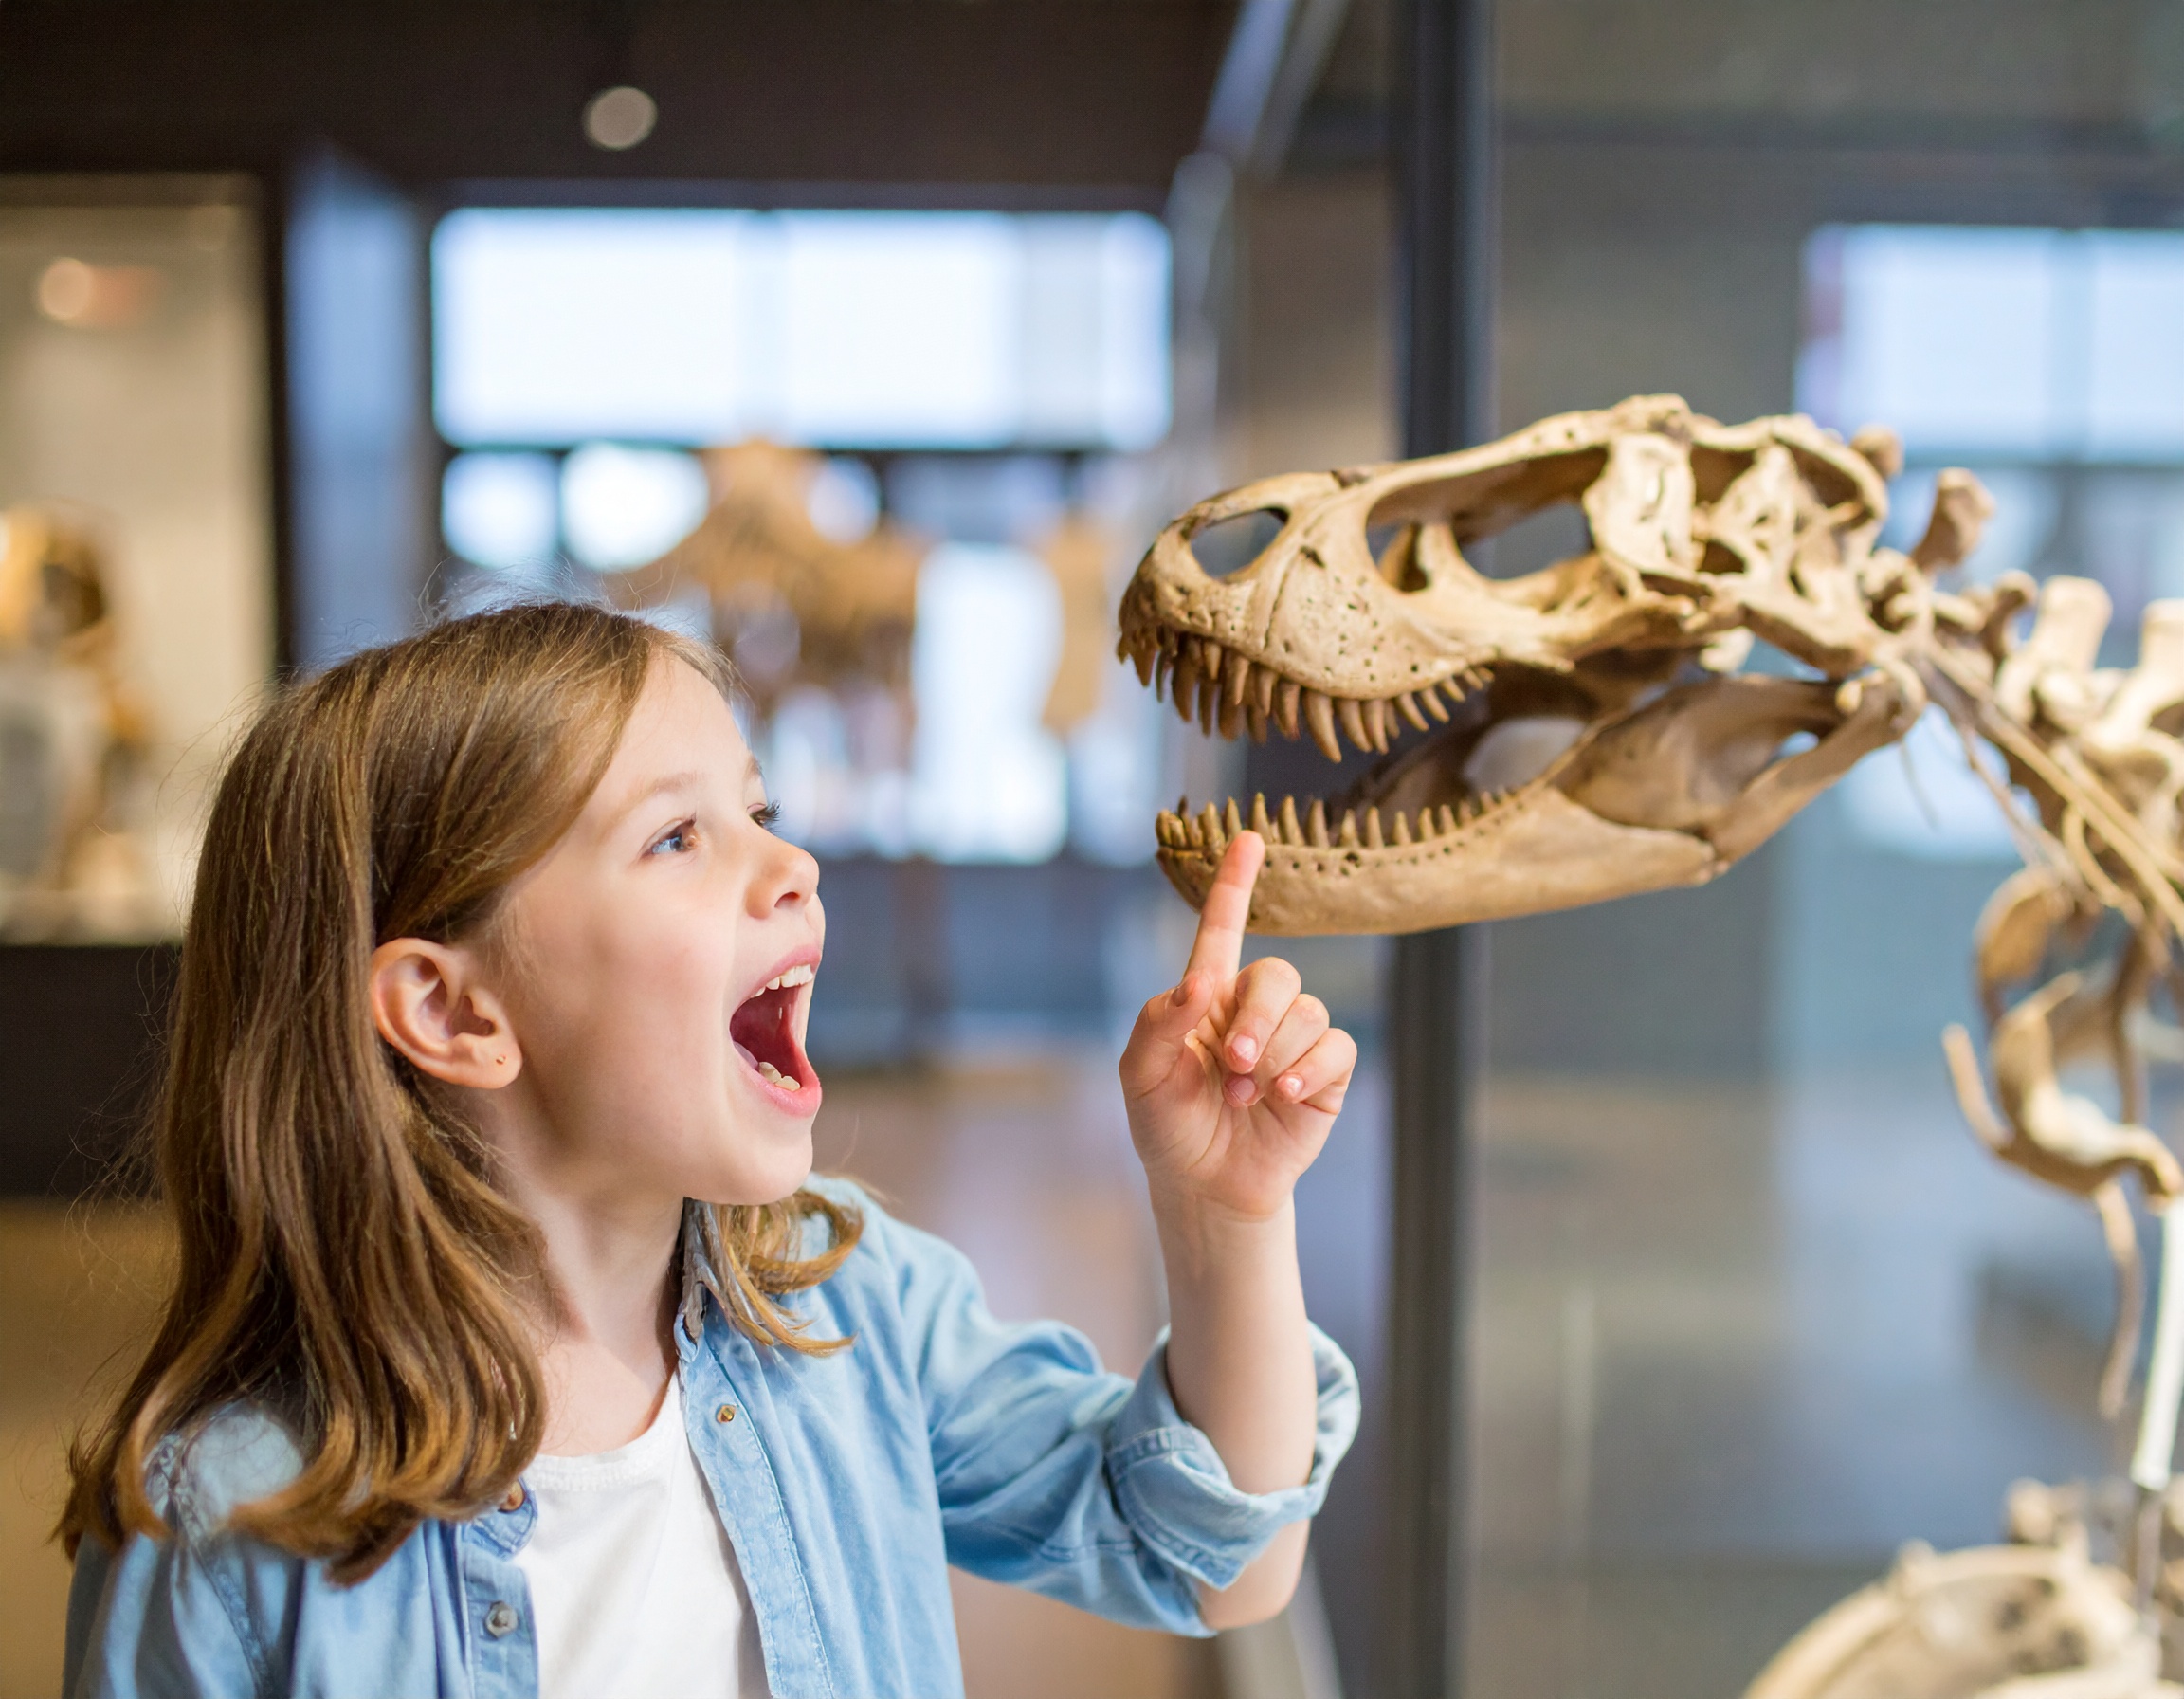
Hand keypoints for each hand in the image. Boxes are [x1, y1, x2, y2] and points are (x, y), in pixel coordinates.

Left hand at [1119, 831, 1356, 1222]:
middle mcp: (1254, 1009)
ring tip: (1246, 1096)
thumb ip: (1160, 1023)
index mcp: (1206, 997)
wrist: (1205, 1187)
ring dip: (1275, 1057)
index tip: (1248, 837)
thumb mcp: (1141, 1077)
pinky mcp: (1326, 1074)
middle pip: (1276, 976)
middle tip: (1233, 1067)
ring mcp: (1294, 1040)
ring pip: (1309, 1013)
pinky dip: (1309, 1071)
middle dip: (1257, 1021)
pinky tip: (1284, 1098)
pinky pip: (1336, 1048)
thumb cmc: (1167, 1126)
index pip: (1223, 929)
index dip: (1235, 882)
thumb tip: (1199, 984)